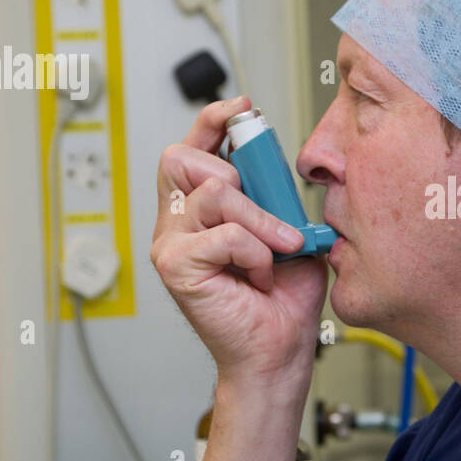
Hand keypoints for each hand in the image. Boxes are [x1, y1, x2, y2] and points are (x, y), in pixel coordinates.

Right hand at [150, 97, 328, 382]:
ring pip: (215, 194)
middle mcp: (177, 223)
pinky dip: (256, 252)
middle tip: (268, 211)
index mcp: (200, 210)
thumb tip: (277, 166)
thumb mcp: (289, 231)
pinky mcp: (176, 267)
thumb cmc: (282, 300)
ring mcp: (170, 244)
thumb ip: (277, 197)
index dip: (211, 121)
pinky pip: (224, 234)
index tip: (243, 108)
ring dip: (260, 220)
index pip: (191, 148)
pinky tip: (261, 276)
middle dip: (236, 174)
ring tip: (277, 252)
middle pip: (184, 159)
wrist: (279, 352)